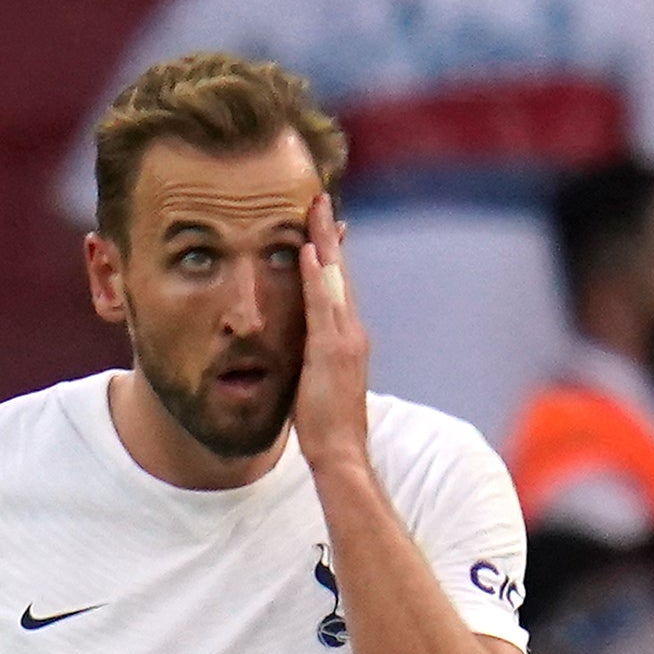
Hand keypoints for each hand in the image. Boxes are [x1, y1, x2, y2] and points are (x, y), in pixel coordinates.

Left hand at [291, 202, 376, 469]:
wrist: (341, 454)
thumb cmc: (326, 427)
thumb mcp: (317, 383)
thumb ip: (313, 361)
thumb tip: (301, 351)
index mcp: (346, 339)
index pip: (339, 287)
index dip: (331, 254)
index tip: (323, 226)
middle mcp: (351, 332)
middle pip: (341, 273)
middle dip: (330, 235)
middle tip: (320, 199)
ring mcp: (344, 340)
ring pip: (335, 280)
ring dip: (325, 242)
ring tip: (315, 209)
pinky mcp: (332, 350)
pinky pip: (322, 305)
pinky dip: (317, 276)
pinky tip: (308, 251)